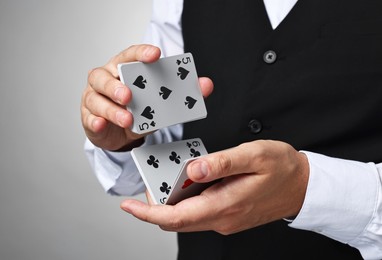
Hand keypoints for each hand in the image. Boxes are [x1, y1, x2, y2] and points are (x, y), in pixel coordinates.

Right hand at [81, 45, 213, 150]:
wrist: (122, 134)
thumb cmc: (139, 111)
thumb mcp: (161, 103)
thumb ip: (182, 93)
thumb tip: (206, 85)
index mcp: (123, 69)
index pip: (129, 56)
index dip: (141, 54)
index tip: (155, 55)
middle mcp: (105, 79)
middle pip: (104, 76)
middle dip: (116, 85)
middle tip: (130, 96)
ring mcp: (93, 98)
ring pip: (96, 99)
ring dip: (111, 109)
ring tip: (127, 119)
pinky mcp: (89, 117)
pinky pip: (89, 118)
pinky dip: (95, 121)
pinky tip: (101, 124)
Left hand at [120, 140, 308, 234]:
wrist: (303, 186)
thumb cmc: (282, 168)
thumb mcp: (253, 156)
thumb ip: (221, 163)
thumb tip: (192, 169)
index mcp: (225, 205)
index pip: (176, 218)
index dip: (148, 213)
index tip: (129, 205)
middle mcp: (222, 218)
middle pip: (176, 221)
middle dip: (155, 205)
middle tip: (150, 178)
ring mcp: (225, 220)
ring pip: (187, 217)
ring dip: (171, 201)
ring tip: (170, 175)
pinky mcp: (228, 216)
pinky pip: (199, 212)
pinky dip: (187, 200)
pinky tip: (190, 180)